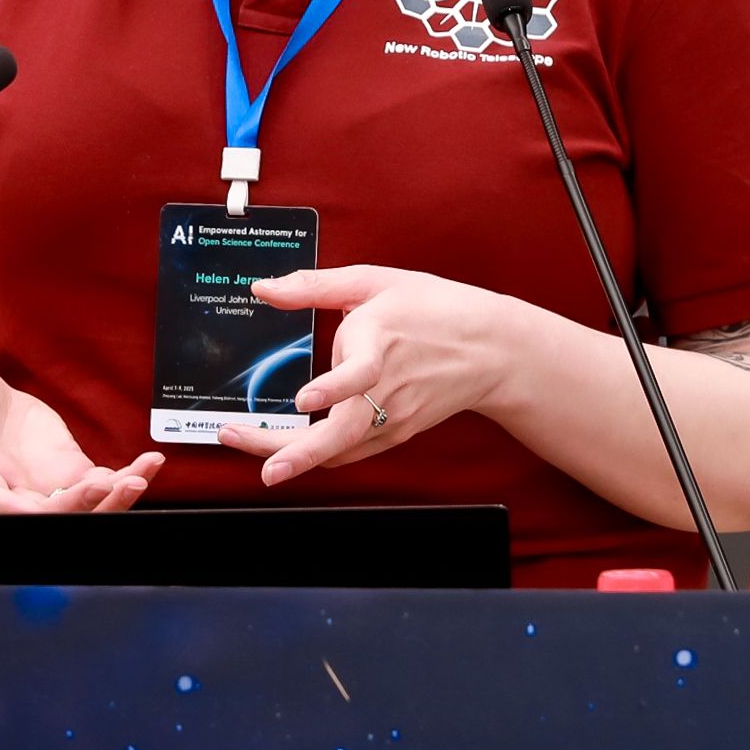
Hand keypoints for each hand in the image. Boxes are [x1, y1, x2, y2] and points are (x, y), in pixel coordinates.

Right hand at [0, 357, 161, 512]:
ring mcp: (46, 487)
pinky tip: (153, 461)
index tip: (71, 493)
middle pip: (55, 519)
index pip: (7, 510)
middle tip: (120, 484)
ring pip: (86, 509)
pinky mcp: (69, 472)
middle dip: (89, 508)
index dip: (40, 511)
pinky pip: (103, 484)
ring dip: (115, 499)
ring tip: (142, 473)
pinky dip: (129, 477)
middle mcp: (16, 495)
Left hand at [215, 264, 520, 486]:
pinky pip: (349, 451)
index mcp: (382, 341)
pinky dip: (316, 454)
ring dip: (296, 458)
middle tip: (263, 467)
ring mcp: (394, 417)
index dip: (332, 387)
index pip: (361, 372)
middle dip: (298, 454)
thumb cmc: (435, 308)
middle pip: (343, 433)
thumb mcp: (375, 281)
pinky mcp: (396, 433)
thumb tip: (263, 288)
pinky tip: (285, 449)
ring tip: (257, 457)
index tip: (303, 398)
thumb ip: (314, 285)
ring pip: (339, 449)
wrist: (493, 350)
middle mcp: (387, 387)